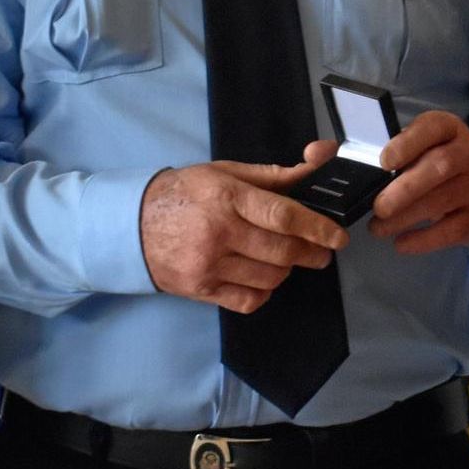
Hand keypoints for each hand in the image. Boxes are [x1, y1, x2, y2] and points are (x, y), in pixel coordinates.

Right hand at [140, 152, 347, 312]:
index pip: (284, 216)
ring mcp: (209, 265)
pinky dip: (264, 292)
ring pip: (270, 278)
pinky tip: (261, 278)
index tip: (338, 236)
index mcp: (226, 197)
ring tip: (285, 259)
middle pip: (282, 251)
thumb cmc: (182, 193)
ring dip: (286, 271)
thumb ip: (272, 176)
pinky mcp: (201, 289)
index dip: (318, 228)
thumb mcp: (223, 172)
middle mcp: (219, 232)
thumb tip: (314, 168)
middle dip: (311, 253)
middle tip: (321, 251)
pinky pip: (249, 300)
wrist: (130, 225)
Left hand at [369, 111, 468, 253]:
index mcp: (449, 129)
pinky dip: (422, 240)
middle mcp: (467, 154)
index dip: (407, 144)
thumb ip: (403, 150)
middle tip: (378, 207)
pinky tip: (401, 243)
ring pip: (440, 202)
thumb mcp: (426, 143)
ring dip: (404, 218)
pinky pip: (449, 231)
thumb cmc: (441, 159)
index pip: (432, 127)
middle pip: (440, 166)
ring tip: (378, 228)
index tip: (384, 162)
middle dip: (405, 188)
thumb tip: (368, 171)